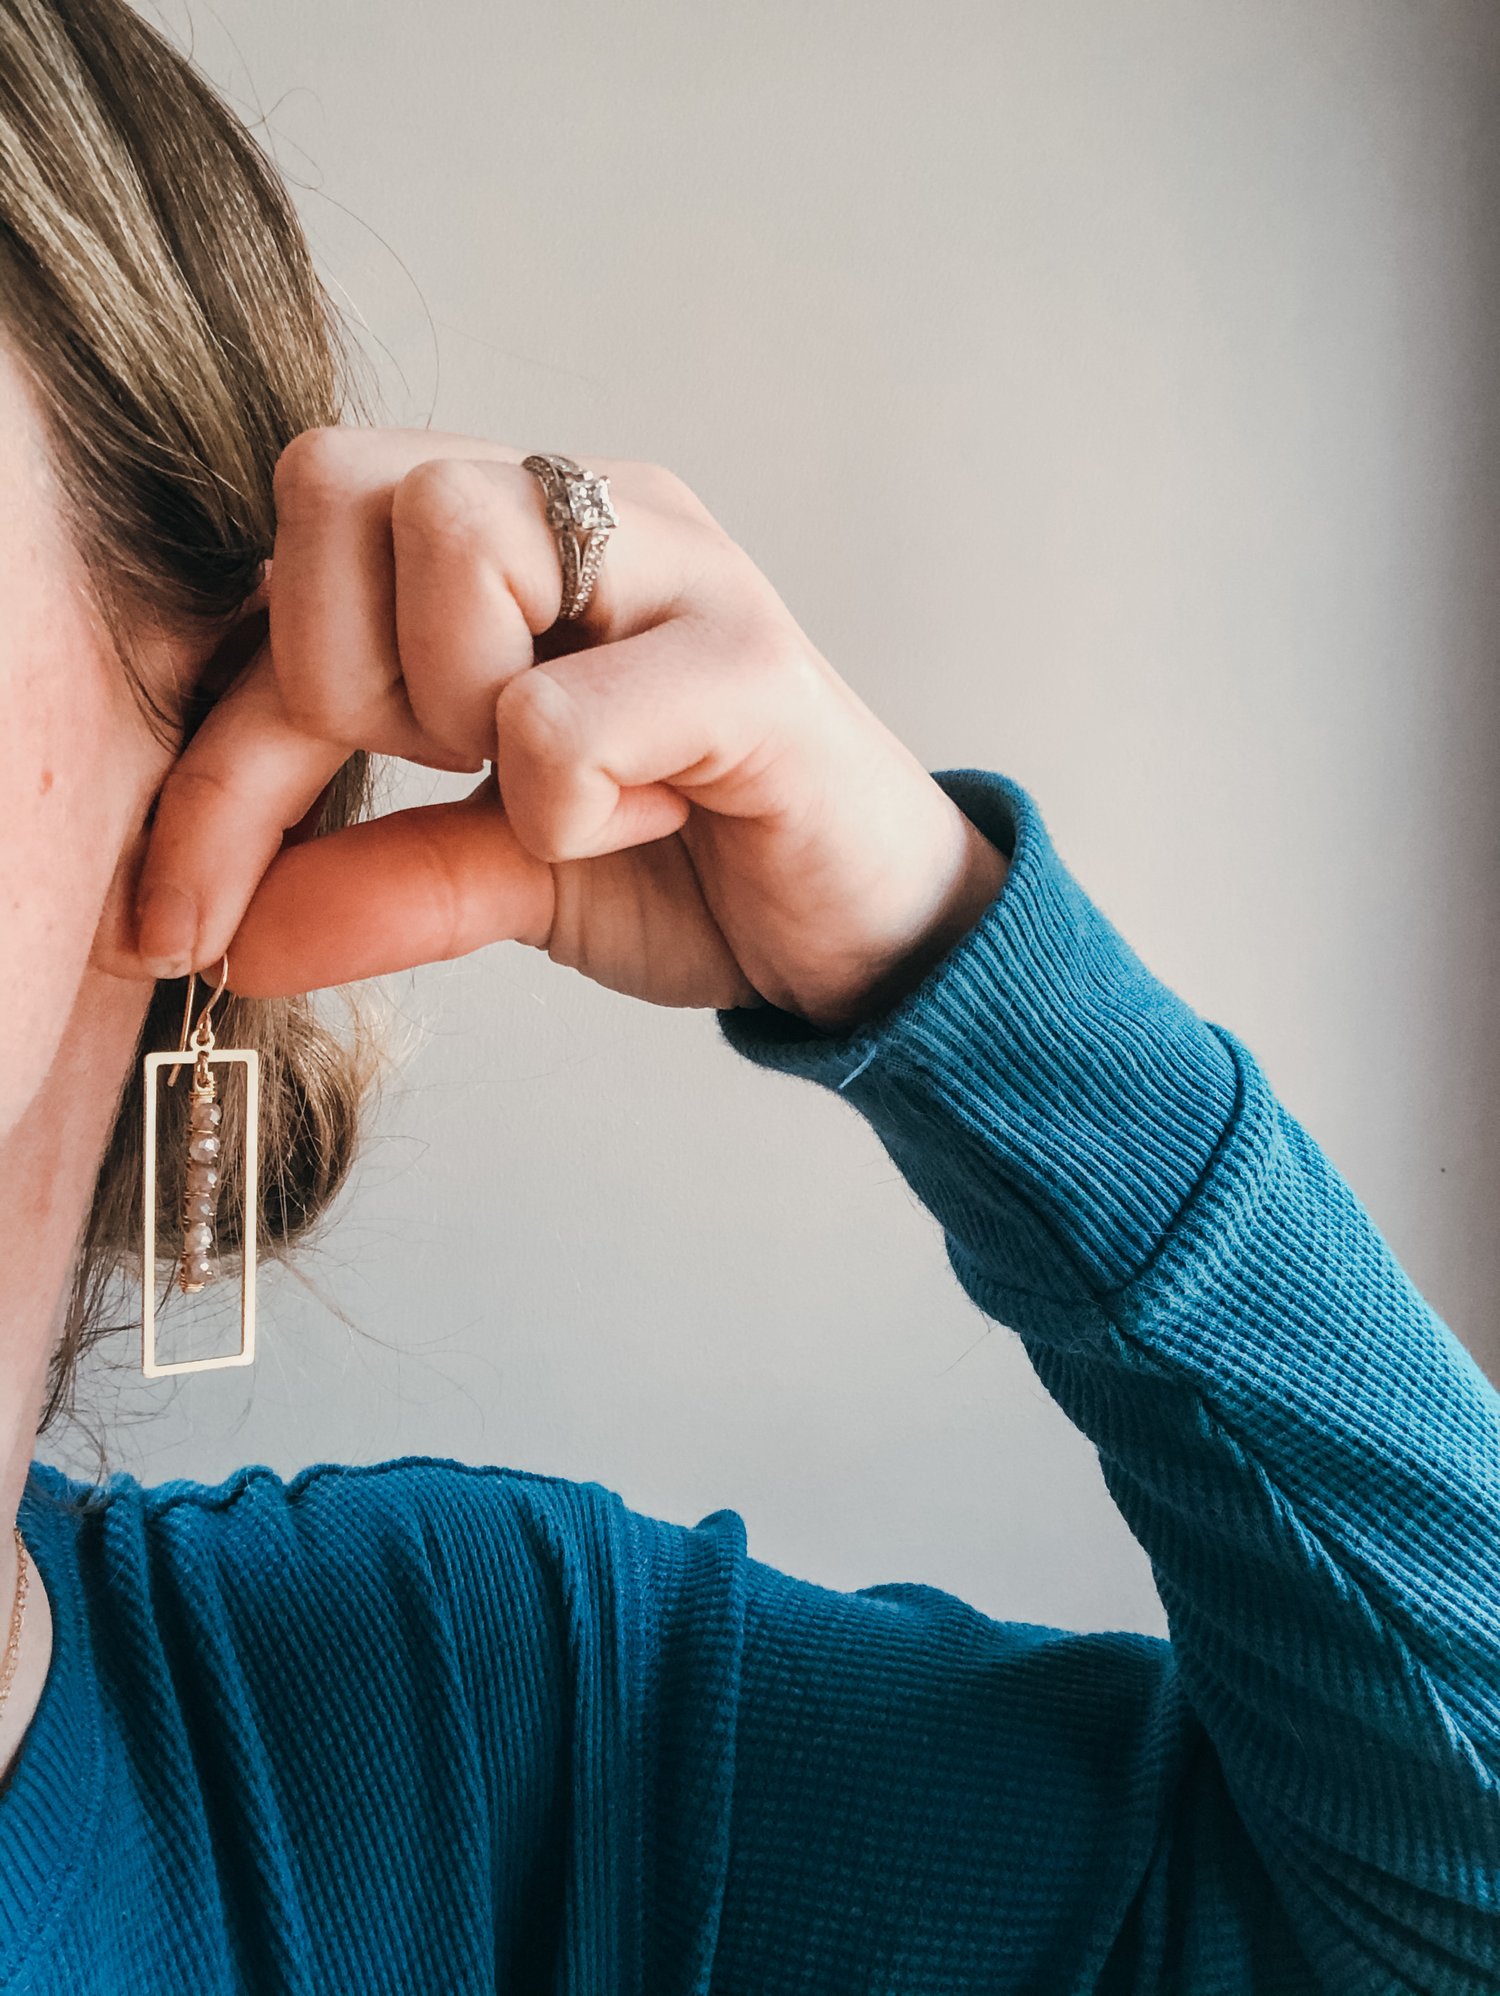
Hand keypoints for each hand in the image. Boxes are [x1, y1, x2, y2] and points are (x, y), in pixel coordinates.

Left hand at [97, 429, 1008, 1033]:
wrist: (865, 934)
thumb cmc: (696, 867)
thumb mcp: (501, 875)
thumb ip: (371, 880)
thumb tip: (224, 938)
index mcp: (515, 537)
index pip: (290, 572)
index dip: (216, 755)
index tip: (177, 919)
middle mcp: (591, 509)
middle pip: (336, 480)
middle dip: (346, 683)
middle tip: (459, 771)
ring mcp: (679, 561)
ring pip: (448, 541)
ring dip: (467, 716)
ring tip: (568, 785)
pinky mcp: (751, 656)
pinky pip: (560, 717)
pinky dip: (572, 808)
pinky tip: (664, 813)